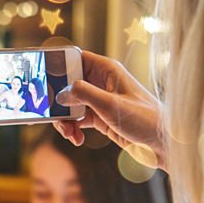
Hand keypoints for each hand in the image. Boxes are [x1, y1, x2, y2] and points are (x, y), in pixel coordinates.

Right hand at [53, 50, 166, 168]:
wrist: (161, 144)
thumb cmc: (145, 119)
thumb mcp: (111, 105)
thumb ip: (84, 95)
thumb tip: (62, 93)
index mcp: (107, 70)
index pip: (76, 58)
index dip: (58, 64)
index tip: (41, 74)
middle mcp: (102, 82)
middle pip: (67, 84)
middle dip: (57, 100)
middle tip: (48, 112)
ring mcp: (99, 101)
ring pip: (69, 105)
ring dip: (64, 119)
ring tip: (68, 133)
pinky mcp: (100, 118)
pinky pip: (77, 120)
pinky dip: (72, 129)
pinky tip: (76, 139)